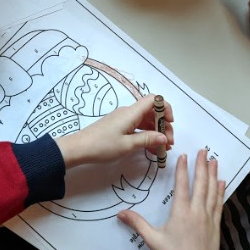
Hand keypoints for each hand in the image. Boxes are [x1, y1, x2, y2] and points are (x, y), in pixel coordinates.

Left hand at [56, 94, 173, 168]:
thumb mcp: (127, 145)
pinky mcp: (119, 127)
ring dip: (156, 133)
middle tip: (169, 143)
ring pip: (146, 121)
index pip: (154, 100)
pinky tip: (153, 149)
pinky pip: (138, 128)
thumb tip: (165, 137)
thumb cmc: (102, 146)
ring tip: (164, 149)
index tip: (170, 123)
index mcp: (131, 113)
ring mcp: (123, 120)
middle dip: (164, 125)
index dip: (165, 108)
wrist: (79, 148)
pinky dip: (147, 136)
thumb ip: (147, 139)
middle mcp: (128, 113)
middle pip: (152, 112)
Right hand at [117, 149, 224, 249]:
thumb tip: (121, 214)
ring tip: (214, 161)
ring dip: (213, 175)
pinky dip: (220, 192)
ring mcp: (209, 218)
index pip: (182, 185)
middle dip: (201, 166)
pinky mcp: (216, 226)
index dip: (183, 169)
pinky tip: (222, 183)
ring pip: (212, 191)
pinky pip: (219, 204)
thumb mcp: (153, 240)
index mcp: (181, 212)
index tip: (184, 156)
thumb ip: (138, 224)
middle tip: (204, 151)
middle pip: (200, 184)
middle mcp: (197, 212)